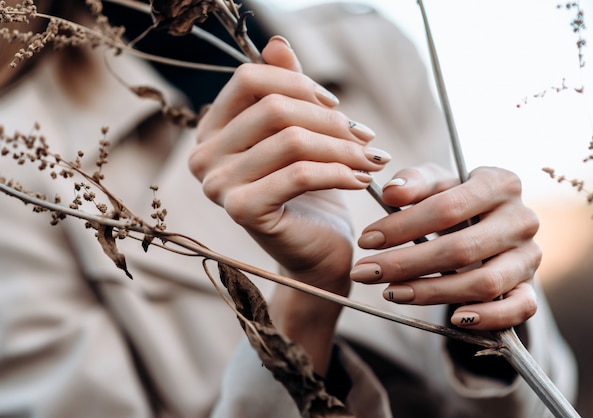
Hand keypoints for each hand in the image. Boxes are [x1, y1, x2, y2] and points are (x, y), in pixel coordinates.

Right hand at [188, 37, 388, 372]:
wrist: (314, 252)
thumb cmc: (309, 194)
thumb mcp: (300, 135)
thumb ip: (286, 91)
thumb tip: (277, 42)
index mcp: (212, 130)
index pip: (250, 79)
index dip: (299, 83)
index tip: (336, 107)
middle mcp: (203, 156)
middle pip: (275, 108)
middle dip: (332, 120)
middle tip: (366, 138)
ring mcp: (217, 186)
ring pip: (292, 140)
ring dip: (343, 147)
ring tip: (371, 160)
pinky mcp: (242, 211)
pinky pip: (299, 174)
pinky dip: (340, 172)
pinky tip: (361, 180)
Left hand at [350, 164, 540, 330]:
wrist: (487, 223)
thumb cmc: (455, 200)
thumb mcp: (434, 183)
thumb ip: (413, 182)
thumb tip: (391, 192)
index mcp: (500, 183)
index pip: (448, 207)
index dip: (403, 226)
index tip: (366, 240)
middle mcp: (522, 218)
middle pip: (461, 249)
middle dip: (406, 264)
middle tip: (366, 272)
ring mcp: (530, 255)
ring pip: (484, 283)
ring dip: (432, 293)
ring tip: (391, 293)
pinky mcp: (530, 285)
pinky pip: (520, 309)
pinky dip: (488, 318)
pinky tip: (453, 318)